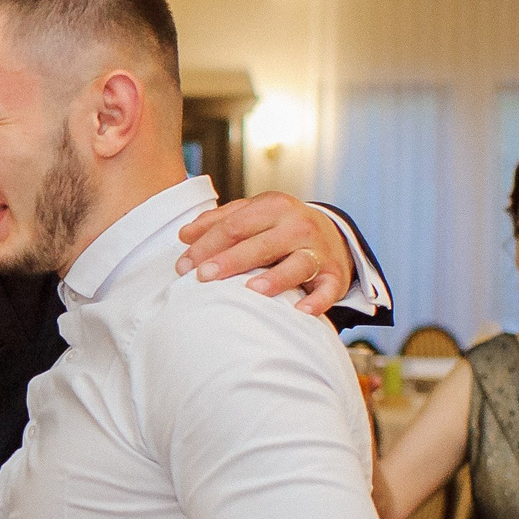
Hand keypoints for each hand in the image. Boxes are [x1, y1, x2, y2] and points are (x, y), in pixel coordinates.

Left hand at [175, 192, 354, 316]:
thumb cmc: (279, 227)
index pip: (234, 226)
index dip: (206, 245)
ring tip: (253, 290)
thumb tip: (185, 235)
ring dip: (276, 278)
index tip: (183, 266)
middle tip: (203, 277)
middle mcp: (297, 225)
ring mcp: (318, 250)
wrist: (332, 234)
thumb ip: (219, 221)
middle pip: (260, 244)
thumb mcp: (252, 214)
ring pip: (297, 263)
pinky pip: (329, 288)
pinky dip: (317, 300)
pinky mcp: (335, 274)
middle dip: (230, 261)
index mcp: (273, 207)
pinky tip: (300, 311)